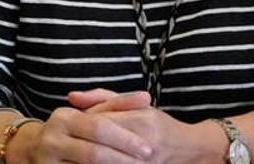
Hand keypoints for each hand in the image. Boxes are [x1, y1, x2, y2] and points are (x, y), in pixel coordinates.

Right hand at [6, 102, 152, 163]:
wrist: (32, 149)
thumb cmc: (72, 129)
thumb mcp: (90, 112)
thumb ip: (118, 103)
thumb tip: (146, 97)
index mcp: (64, 118)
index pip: (100, 128)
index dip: (125, 139)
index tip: (148, 149)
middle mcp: (52, 140)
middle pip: (93, 154)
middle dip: (122, 160)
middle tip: (146, 163)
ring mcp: (47, 162)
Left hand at [69, 90, 223, 163]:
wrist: (189, 150)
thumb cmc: (159, 125)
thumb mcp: (136, 105)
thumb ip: (103, 98)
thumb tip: (71, 96)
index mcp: (141, 121)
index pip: (100, 122)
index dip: (81, 125)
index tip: (69, 128)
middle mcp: (143, 143)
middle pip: (99, 147)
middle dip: (79, 149)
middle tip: (65, 150)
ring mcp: (143, 163)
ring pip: (103, 163)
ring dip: (84, 162)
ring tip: (72, 158)